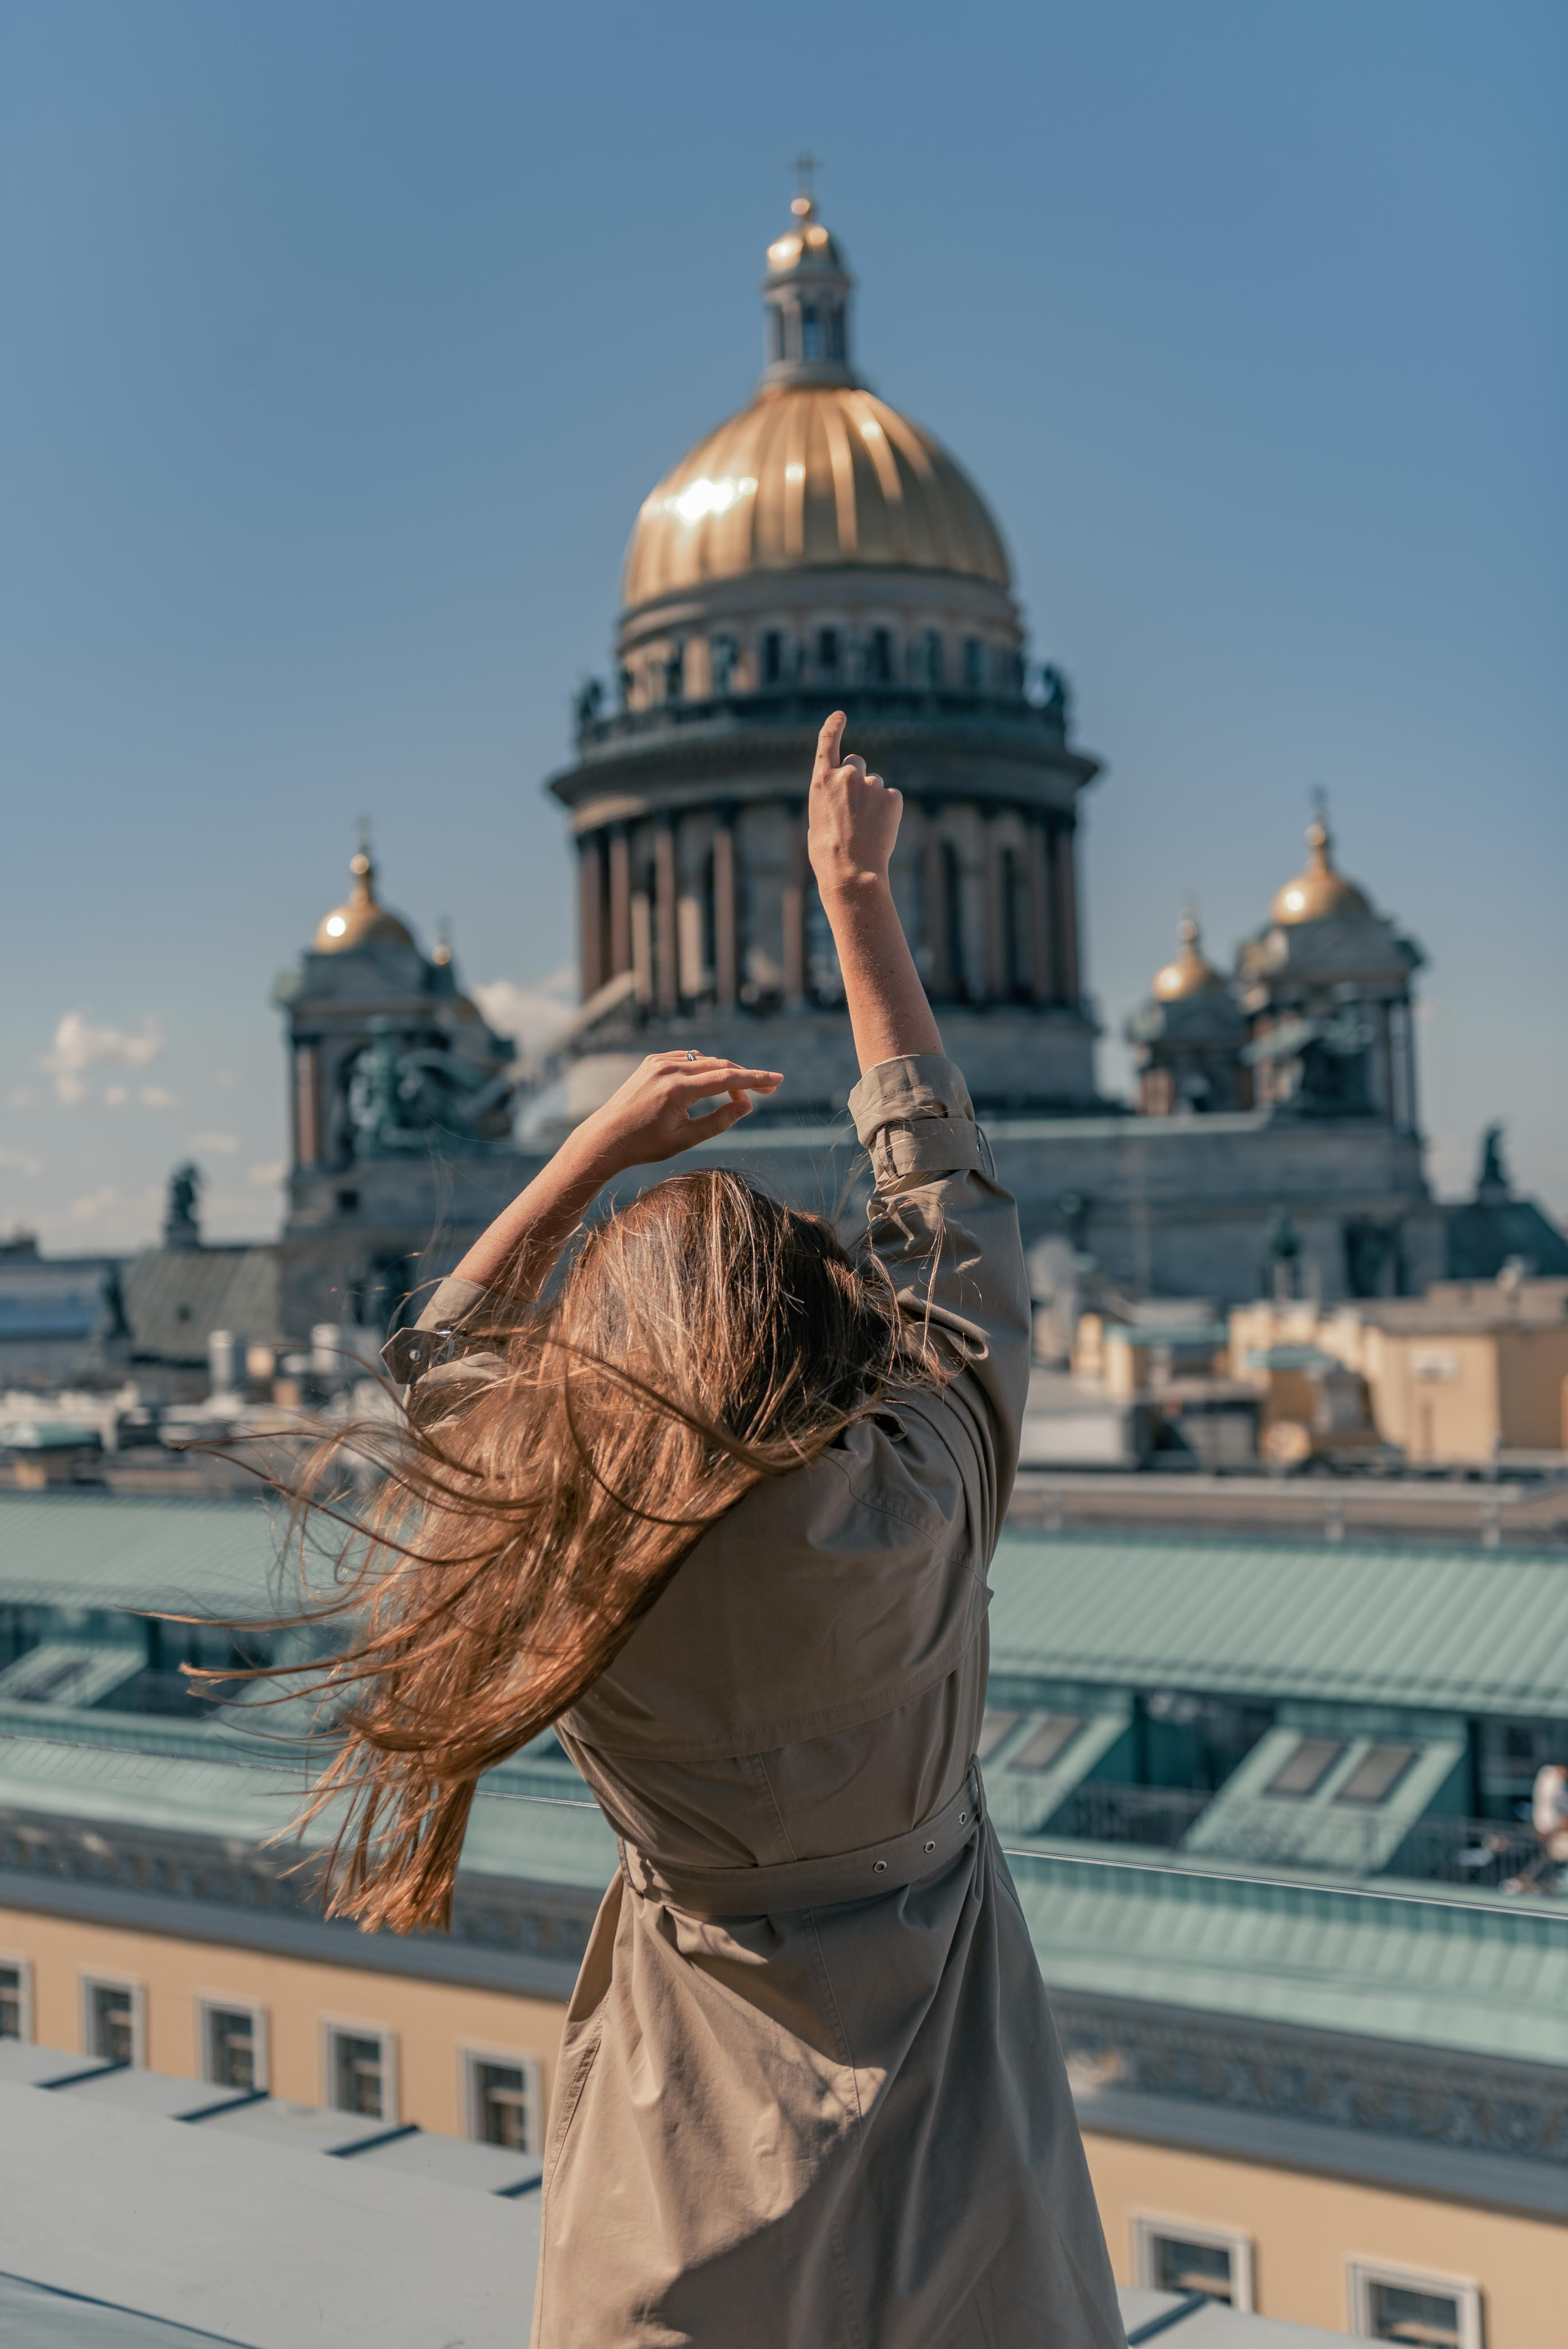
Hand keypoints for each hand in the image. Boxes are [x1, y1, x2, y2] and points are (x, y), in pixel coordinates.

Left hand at [572, 1053, 782, 1174]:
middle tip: (765, 1093)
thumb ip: (719, 1122)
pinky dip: (704, 1069)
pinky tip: (711, 1085)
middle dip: (744, 1078)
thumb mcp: (686, 1139)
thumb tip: (746, 1105)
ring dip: (724, 1075)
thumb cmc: (645, 1145)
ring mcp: (657, 1062)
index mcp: (677, 1090)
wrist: (605, 1138)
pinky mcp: (651, 1062)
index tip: (778, 1080)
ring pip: (704, 1061)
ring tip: (736, 1098)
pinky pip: (687, 1059)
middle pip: (719, 1066)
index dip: (756, 1079)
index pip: (727, 1078)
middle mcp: (667, 1070)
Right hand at [808, 711, 902, 900]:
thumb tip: (843, 800)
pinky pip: (891, 798)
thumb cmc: (827, 854)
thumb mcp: (817, 820)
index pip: (827, 743)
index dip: (833, 726)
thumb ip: (830, 799)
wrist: (851, 872)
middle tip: (855, 808)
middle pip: (856, 763)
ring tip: (866, 828)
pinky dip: (888, 811)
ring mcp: (870, 785)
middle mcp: (846, 776)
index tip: (840, 715)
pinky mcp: (892, 797)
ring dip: (872, 800)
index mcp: (821, 781)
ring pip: (875, 784)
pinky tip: (880, 830)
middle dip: (857, 778)